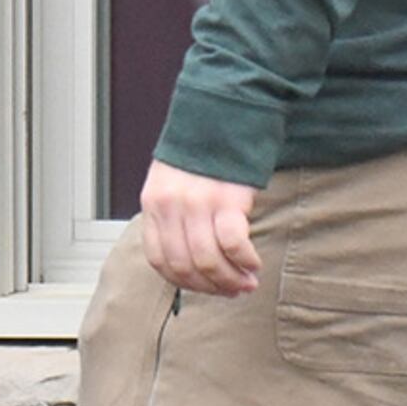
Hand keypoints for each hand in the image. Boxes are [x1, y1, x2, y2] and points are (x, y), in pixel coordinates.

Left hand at [137, 161, 265, 296]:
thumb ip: (173, 216)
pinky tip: (253, 263)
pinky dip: (244, 261)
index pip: (159, 259)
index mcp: (153, 203)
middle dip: (210, 287)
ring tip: (246, 282)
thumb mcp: (171, 181)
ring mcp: (198, 203)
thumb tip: (191, 260)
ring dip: (230, 280)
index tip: (204, 287)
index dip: (183, 281)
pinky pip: (233, 244)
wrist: (222, 114)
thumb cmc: (201, 151)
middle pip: (184, 265)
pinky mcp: (227, 199)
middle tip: (231, 291)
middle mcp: (171, 206)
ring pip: (208, 261)